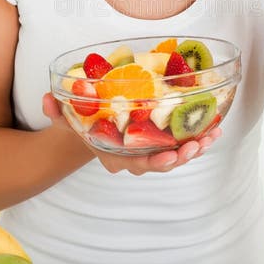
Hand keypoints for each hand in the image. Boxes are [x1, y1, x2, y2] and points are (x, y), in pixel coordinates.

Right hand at [42, 93, 221, 174]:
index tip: (167, 155)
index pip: (132, 163)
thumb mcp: (67, 117)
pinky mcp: (162, 143)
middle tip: (193, 147)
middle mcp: (132, 159)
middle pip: (158, 163)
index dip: (151, 161)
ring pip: (174, 157)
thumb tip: (49, 99)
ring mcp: (148, 152)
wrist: (93, 125)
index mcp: (112, 154)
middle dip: (177, 157)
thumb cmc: (83, 122)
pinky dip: (199, 140)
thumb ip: (57, 110)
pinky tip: (214, 130)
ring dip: (193, 149)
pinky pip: (182, 146)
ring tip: (209, 138)